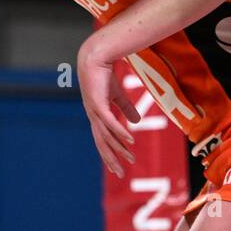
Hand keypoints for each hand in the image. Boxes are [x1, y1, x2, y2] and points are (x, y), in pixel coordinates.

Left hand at [78, 39, 139, 176]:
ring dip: (119, 148)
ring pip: (107, 135)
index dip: (110, 153)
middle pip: (102, 143)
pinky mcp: (98, 103)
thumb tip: (137, 123)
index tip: (117, 167)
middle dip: (111, 159)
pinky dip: (120, 132)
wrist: (96, 56)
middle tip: (120, 174)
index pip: (103, 140)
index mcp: (97, 116)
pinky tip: (129, 140)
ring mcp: (94, 110)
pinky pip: (110, 122)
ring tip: (130, 158)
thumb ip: (127, 108)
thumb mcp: (119, 95)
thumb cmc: (105, 74)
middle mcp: (94, 116)